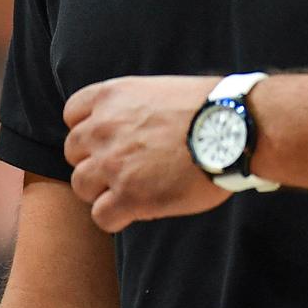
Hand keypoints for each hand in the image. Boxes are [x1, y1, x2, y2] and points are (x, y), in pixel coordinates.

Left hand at [63, 75, 227, 232]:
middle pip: (73, 152)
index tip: (106, 139)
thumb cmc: (211, 107)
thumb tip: (136, 124)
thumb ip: (136, 107)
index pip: (72, 114)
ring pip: (81, 186)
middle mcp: (103, 128)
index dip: (87, 129)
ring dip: (101, 190)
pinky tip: (138, 211)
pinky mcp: (128, 196)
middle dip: (94, 161)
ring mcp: (112, 164)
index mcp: (112, 96)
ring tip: (132, 190)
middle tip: (123, 168)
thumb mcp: (163, 90)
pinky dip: (116, 217)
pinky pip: (100, 216)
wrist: (235, 128)